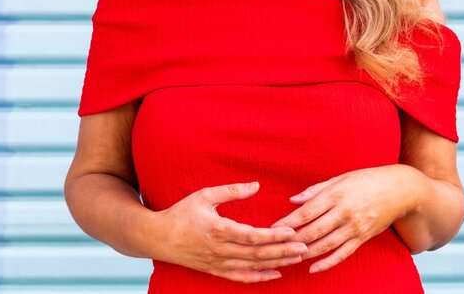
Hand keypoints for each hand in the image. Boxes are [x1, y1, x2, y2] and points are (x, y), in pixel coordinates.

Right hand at [153, 181, 308, 282]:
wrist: (158, 238)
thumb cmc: (181, 213)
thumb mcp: (203, 196)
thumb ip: (231, 191)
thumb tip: (256, 185)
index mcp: (218, 229)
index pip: (252, 235)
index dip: (273, 235)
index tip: (291, 231)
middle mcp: (220, 250)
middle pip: (257, 253)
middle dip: (283, 251)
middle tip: (305, 246)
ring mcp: (218, 263)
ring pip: (253, 266)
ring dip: (277, 263)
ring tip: (297, 258)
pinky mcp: (216, 271)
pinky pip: (241, 277)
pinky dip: (260, 277)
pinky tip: (276, 274)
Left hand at [270, 166, 416, 273]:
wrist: (399, 190)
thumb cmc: (366, 180)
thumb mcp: (340, 178)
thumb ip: (315, 190)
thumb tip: (293, 201)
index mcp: (335, 194)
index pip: (306, 212)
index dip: (288, 222)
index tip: (272, 228)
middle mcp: (344, 212)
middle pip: (313, 231)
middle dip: (292, 240)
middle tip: (275, 246)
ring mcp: (354, 227)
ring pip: (325, 245)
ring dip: (305, 252)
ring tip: (289, 257)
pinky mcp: (363, 238)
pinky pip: (342, 254)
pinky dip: (327, 263)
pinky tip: (313, 268)